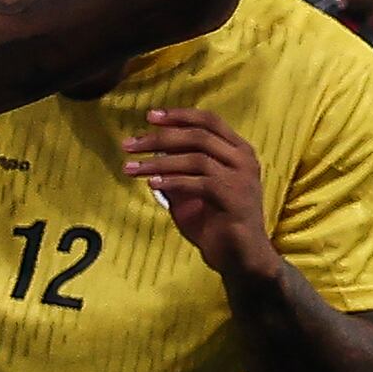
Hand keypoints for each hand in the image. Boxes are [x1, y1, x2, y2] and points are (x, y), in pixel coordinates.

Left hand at [119, 106, 278, 281]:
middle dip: (159, 137)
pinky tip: (151, 184)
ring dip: (158, 162)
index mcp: (237, 150)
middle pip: (198, 136)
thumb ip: (177, 170)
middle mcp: (243, 159)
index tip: (149, 116)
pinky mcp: (235, 198)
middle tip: (129, 144)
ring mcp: (242, 178)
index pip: (209, 121)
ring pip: (196, 158)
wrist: (240, 256)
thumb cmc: (216, 222)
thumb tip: (150, 154)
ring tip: (130, 168)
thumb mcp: (191, 191)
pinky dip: (172, 181)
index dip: (179, 115)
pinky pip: (198, 183)